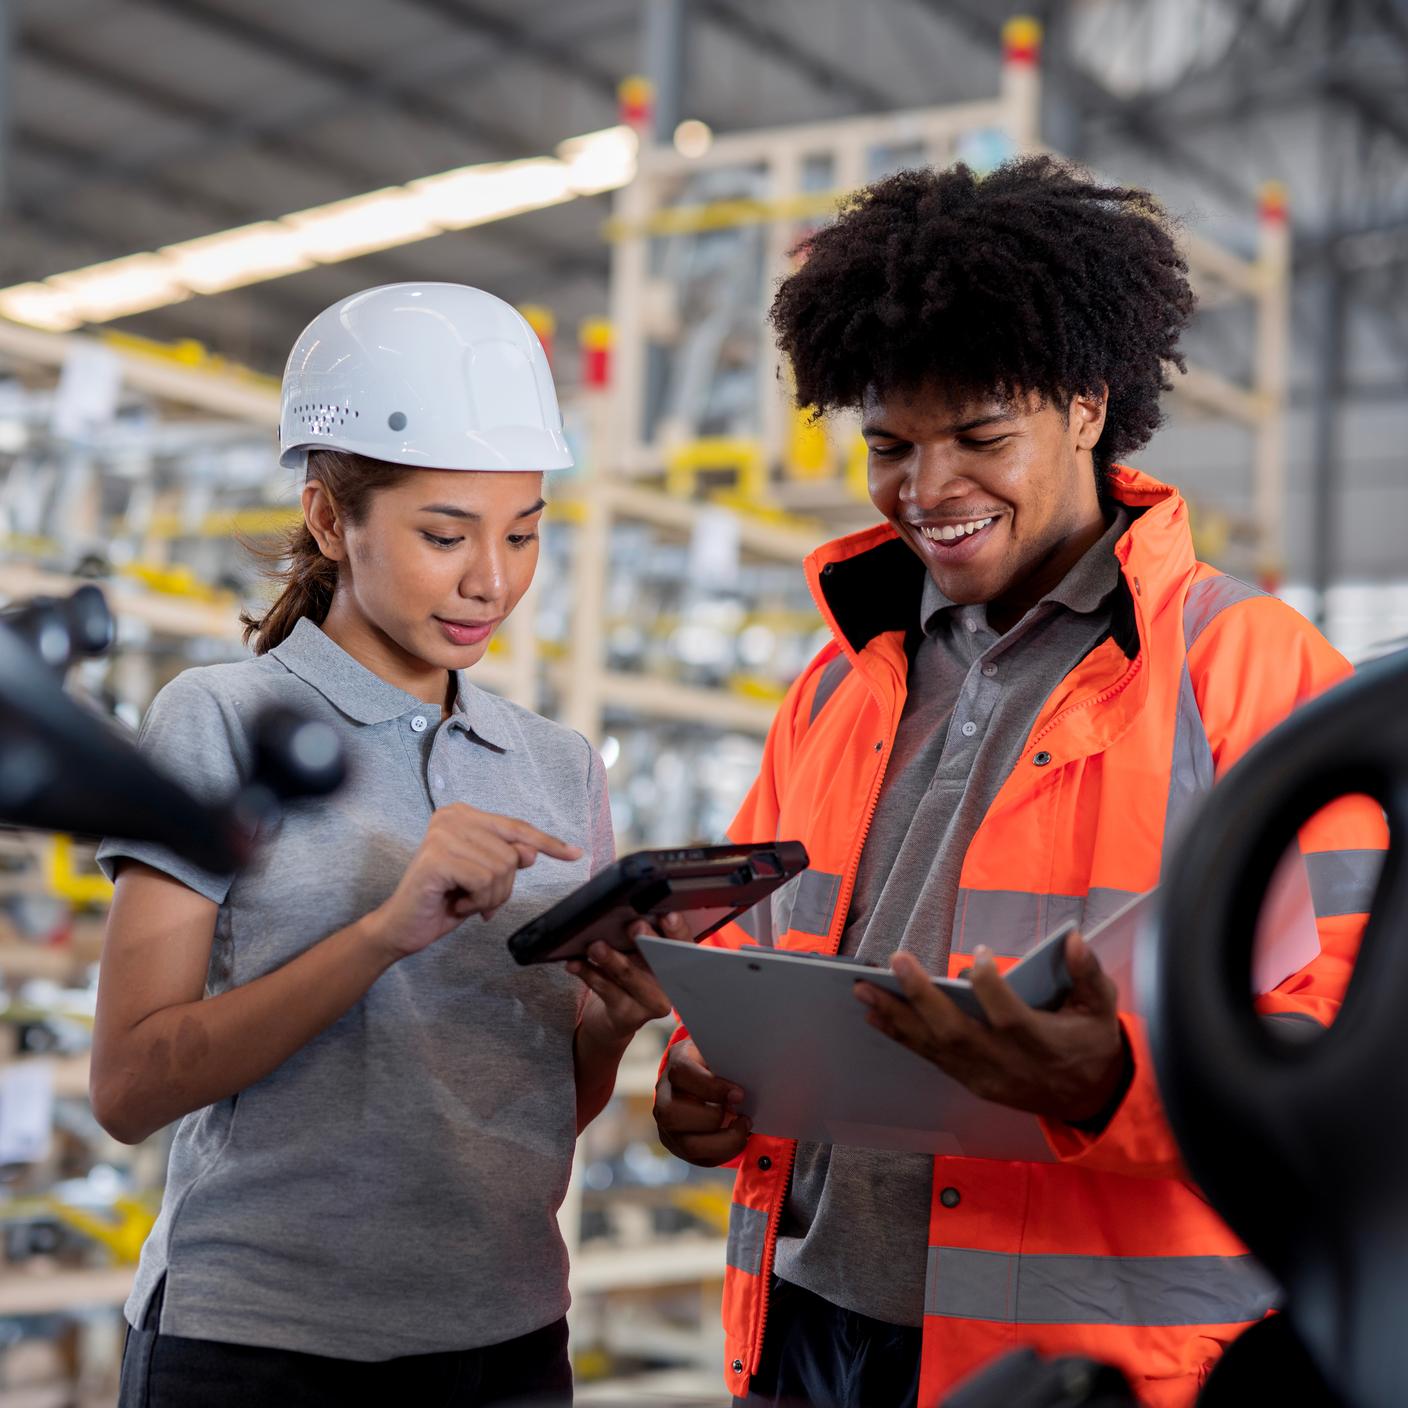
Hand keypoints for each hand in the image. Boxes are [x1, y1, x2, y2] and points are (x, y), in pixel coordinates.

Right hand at [368, 804, 581, 959]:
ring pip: (501, 869)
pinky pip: (483, 881)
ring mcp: (442, 835)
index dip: (547, 843)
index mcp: (464, 815)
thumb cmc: (443, 900)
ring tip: (463, 900)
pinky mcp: (436, 857)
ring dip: (488, 897)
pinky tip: (455, 904)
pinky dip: (476, 902)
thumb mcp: (484, 878)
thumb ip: (507, 860)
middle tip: (474, 898)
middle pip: (513, 854)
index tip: (575, 854)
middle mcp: (452, 817)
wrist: (402, 927)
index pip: (517, 827)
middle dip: (502, 887)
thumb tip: (532, 852)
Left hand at [569, 912, 690, 1043]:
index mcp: (678, 963)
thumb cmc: (632, 974)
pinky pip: (606, 990)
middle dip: (647, 941)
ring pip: (629, 976)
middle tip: (635, 926)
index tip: (668, 916)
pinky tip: (575, 964)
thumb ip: (641, 936)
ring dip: (610, 959)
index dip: (677, 930)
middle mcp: (670, 985)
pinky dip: (589, 974)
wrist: (619, 1017)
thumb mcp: (641, 955)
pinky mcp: (627, 1015)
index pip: (683, 943)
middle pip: (659, 960)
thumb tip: (626, 911)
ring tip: (596, 946)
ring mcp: (650, 1003)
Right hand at [653, 1037, 751, 1166]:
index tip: (739, 1094)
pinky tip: (737, 1138)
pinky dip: (724, 1152)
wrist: (706, 1079)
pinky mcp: (677, 1145)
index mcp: (676, 1062)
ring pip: (687, 1144)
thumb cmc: (718, 1062)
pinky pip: (699, 1159)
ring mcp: (667, 1124)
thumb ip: (730, 1057)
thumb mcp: (721, 1051)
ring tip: (743, 1127)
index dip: (711, 1087)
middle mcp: (664, 1095)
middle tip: (741, 1114)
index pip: (681, 1074)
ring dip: (723, 1141)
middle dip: (712, 1118)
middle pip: (671, 1113)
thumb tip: (753, 1066)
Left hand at [855, 931, 1126, 1124]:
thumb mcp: (1102, 1007)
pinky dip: (901, 1035)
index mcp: (1042, 1043)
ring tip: (863, 988)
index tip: (981, 953)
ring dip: (896, 1016)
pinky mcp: (971, 1081)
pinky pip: (931, 1057)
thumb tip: (1073, 939)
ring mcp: (984, 1076)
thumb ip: (1088, 973)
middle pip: (957, 1033)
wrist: (1090, 1099)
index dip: (992, 986)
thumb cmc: (1092, 1043)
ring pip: (935, 1047)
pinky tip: (875, 1014)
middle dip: (922, 997)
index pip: (1009, 1016)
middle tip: (897, 960)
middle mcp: (1006, 1063)